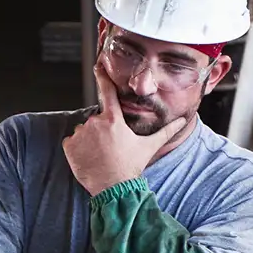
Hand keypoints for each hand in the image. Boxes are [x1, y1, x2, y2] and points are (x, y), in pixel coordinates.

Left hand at [62, 63, 188, 194]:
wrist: (113, 188)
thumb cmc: (131, 167)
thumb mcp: (149, 146)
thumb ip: (166, 132)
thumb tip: (183, 121)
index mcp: (114, 120)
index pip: (106, 92)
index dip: (102, 76)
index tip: (97, 65)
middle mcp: (95, 123)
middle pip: (96, 120)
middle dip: (102, 130)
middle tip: (110, 147)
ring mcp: (81, 134)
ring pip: (83, 131)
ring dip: (89, 139)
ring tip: (100, 154)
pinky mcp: (69, 146)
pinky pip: (72, 142)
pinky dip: (77, 148)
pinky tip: (88, 158)